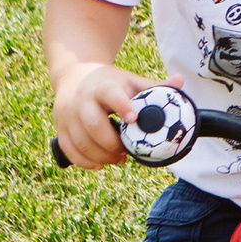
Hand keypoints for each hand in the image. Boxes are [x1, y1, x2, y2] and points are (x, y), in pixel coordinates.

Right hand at [53, 62, 172, 169]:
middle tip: (127, 151)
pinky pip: (69, 149)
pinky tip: (100, 164)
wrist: (73, 76)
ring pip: (81, 141)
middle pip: (94, 125)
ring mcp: (68, 115)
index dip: (122, 106)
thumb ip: (154, 86)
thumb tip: (181, 80)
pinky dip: (84, 161)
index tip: (134, 118)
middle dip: (112, 144)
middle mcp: (82, 100)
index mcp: (103, 86)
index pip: (110, 94)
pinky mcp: (60, 127)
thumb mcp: (130, 81)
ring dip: (101, 156)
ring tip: (118, 158)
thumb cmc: (110, 83)